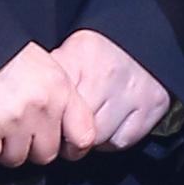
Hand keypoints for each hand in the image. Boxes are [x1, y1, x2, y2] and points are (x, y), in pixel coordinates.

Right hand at [0, 42, 70, 166]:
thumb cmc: (0, 51)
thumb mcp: (42, 65)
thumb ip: (57, 95)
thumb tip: (64, 128)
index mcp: (59, 89)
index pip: (83, 136)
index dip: (72, 148)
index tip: (63, 147)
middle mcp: (39, 107)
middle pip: (45, 154)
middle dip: (30, 147)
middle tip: (14, 128)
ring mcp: (10, 121)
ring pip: (15, 159)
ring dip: (3, 148)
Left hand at [46, 25, 177, 155]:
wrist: (148, 43)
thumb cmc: (102, 54)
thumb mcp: (72, 52)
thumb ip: (54, 75)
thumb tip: (33, 105)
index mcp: (82, 55)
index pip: (55, 101)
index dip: (48, 117)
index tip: (48, 121)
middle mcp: (107, 73)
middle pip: (74, 123)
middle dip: (68, 130)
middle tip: (68, 127)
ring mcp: (131, 92)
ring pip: (96, 136)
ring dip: (90, 137)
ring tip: (90, 124)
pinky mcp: (150, 108)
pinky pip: (119, 141)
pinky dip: (111, 140)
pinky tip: (109, 126)